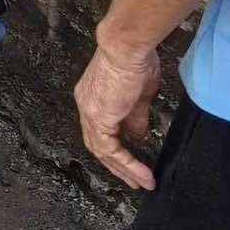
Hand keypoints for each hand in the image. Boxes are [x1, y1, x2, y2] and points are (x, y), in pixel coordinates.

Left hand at [74, 42, 162, 190]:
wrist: (126, 46)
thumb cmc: (135, 61)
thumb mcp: (138, 95)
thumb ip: (135, 117)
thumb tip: (138, 136)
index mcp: (93, 98)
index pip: (101, 130)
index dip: (116, 147)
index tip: (132, 160)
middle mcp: (86, 106)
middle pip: (98, 144)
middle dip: (117, 165)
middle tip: (134, 180)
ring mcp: (90, 112)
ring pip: (102, 150)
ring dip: (124, 169)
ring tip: (142, 182)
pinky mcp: (99, 118)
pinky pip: (111, 149)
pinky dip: (127, 163)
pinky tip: (142, 172)